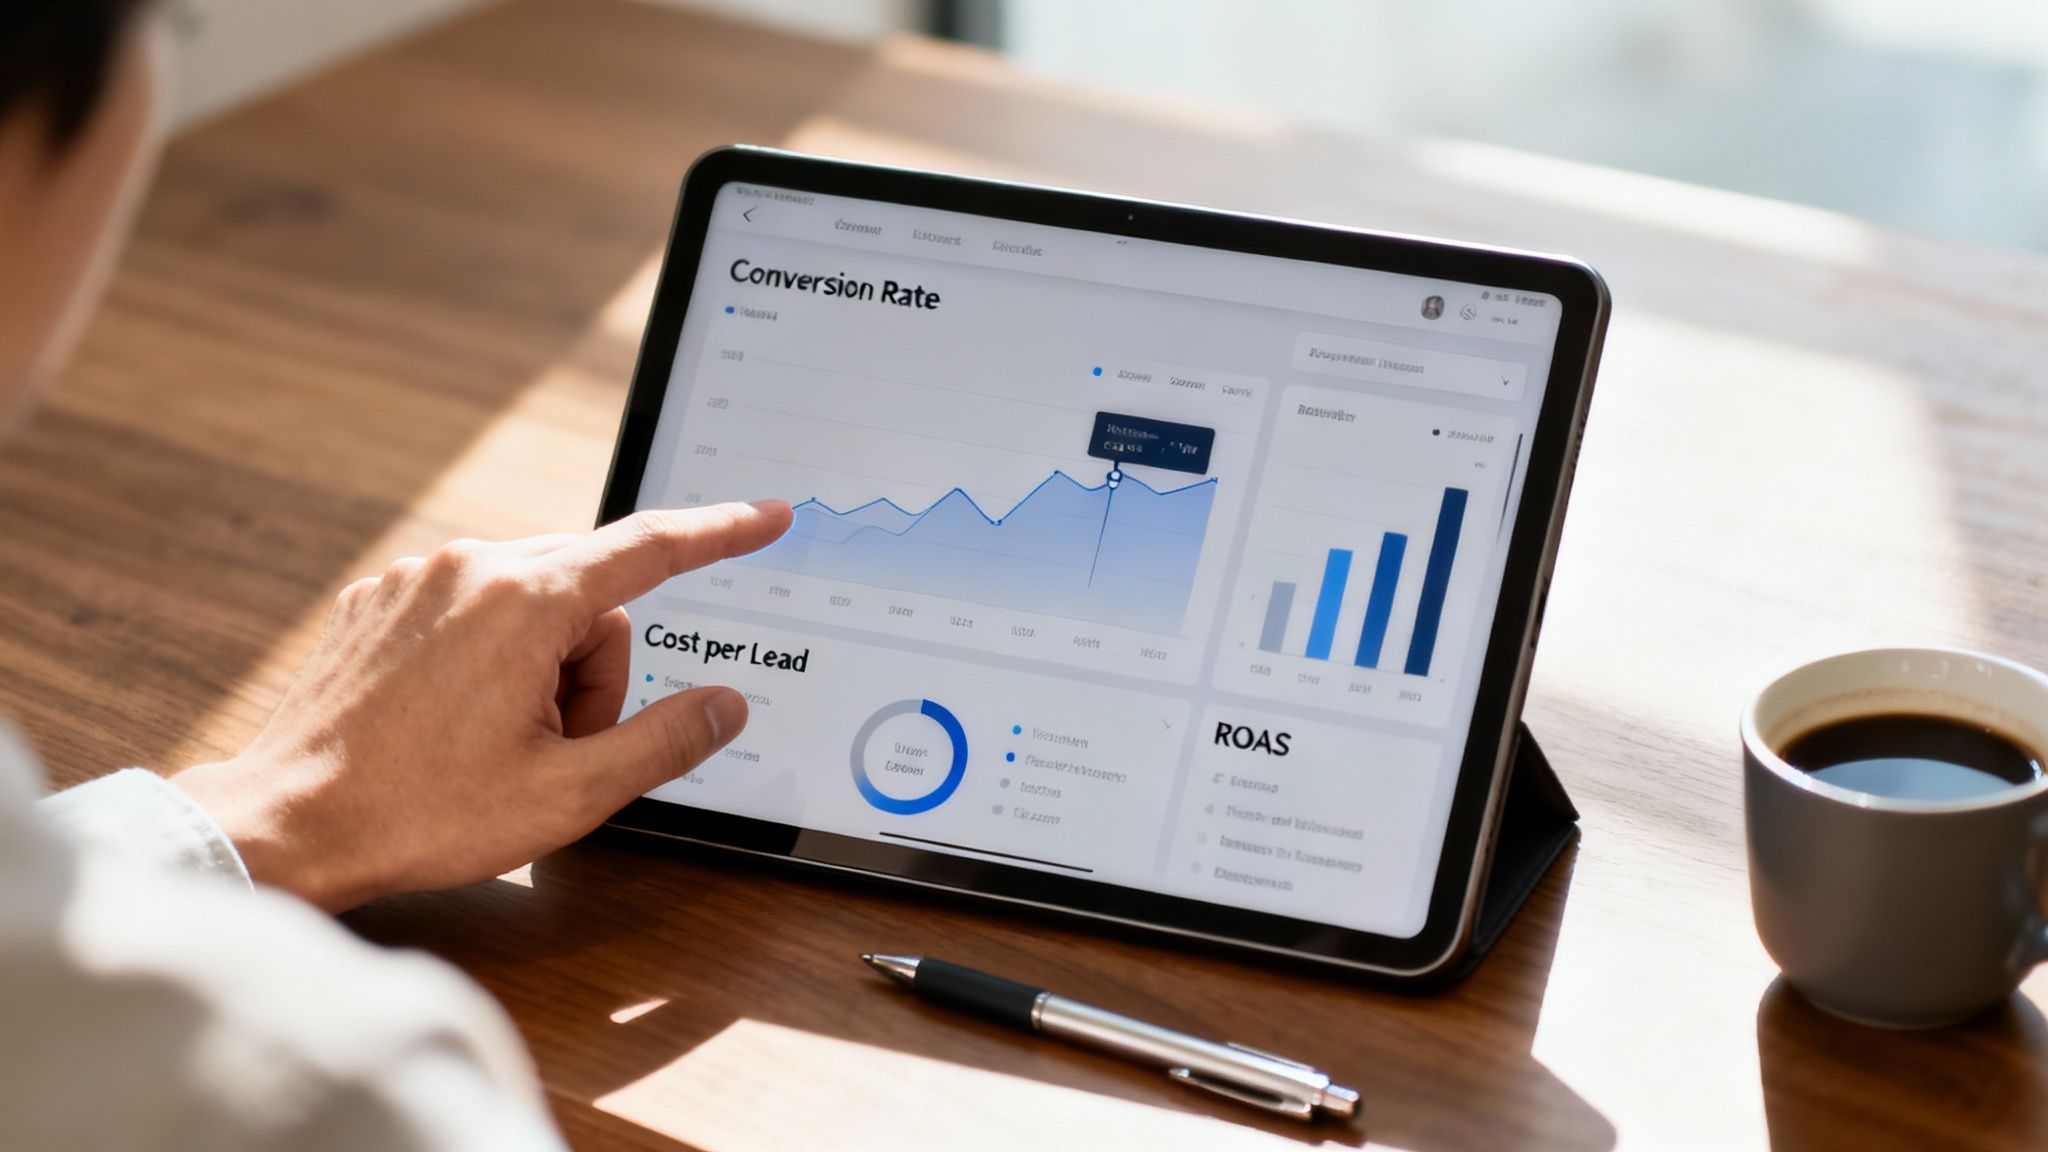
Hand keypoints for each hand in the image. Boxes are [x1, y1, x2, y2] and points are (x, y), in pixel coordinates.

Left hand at [172, 501, 791, 910]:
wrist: (288, 824)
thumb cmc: (419, 813)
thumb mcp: (569, 794)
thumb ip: (665, 741)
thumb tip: (724, 704)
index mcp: (525, 602)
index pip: (652, 547)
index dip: (721, 532)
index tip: (766, 517)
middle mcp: (470, 568)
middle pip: (591, 596)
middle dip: (595, 673)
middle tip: (561, 749)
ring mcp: (417, 580)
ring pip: (532, 604)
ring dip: (541, 671)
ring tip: (497, 745)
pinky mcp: (379, 600)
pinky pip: (472, 609)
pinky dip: (487, 661)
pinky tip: (451, 724)